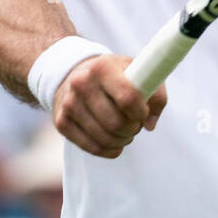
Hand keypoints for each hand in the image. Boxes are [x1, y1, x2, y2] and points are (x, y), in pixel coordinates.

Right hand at [52, 54, 166, 158]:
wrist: (76, 74)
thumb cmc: (116, 75)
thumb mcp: (138, 73)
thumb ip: (155, 95)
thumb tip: (149, 124)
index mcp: (103, 67)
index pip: (128, 98)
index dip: (141, 112)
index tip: (144, 114)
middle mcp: (82, 83)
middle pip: (116, 122)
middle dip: (132, 129)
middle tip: (135, 124)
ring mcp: (69, 104)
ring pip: (105, 138)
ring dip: (122, 140)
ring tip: (126, 132)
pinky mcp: (62, 122)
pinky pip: (92, 148)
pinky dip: (109, 150)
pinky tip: (115, 142)